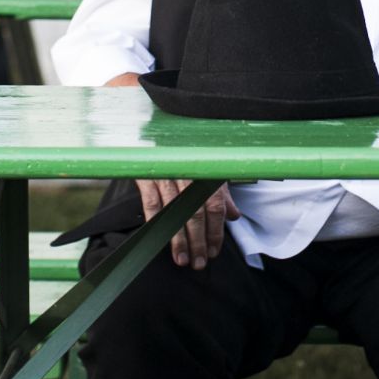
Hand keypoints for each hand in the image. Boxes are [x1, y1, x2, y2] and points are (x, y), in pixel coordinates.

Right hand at [105, 72, 240, 269]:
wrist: (150, 115)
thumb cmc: (182, 143)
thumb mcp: (206, 162)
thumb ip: (220, 190)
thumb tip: (234, 216)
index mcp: (206, 167)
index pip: (215, 204)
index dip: (216, 230)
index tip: (215, 251)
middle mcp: (188, 169)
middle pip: (195, 212)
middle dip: (198, 241)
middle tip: (199, 263)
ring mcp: (165, 172)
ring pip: (173, 212)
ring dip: (177, 239)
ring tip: (182, 260)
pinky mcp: (144, 173)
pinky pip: (150, 203)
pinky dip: (155, 223)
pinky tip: (159, 241)